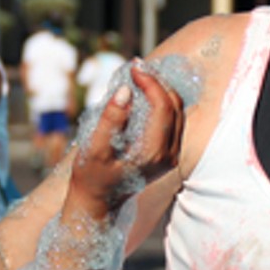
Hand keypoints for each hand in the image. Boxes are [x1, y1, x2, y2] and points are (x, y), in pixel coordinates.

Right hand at [68, 63, 182, 210]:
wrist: (98, 201)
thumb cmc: (91, 175)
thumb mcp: (94, 148)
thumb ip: (111, 118)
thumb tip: (126, 90)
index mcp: (153, 153)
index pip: (162, 106)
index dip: (150, 82)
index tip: (133, 68)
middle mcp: (169, 155)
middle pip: (174, 106)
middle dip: (157, 82)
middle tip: (137, 68)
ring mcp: (172, 156)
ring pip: (177, 112)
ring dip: (161, 91)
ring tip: (140, 76)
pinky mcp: (169, 155)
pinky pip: (173, 121)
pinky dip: (162, 103)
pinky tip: (145, 93)